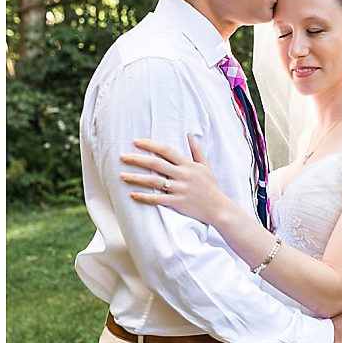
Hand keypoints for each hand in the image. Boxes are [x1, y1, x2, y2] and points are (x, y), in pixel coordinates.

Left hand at [120, 136, 236, 227]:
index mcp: (187, 164)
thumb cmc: (211, 186)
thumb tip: (188, 134)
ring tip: (121, 176)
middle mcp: (183, 175)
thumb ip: (196, 150)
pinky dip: (144, 197)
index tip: (135, 141)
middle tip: (121, 156)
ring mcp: (180, 189)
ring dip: (136, 178)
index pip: (166, 150)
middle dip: (137, 159)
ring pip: (154, 181)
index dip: (150, 144)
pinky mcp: (177, 202)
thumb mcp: (205, 166)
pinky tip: (132, 195)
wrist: (219, 208)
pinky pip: (158, 199)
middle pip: (156, 164)